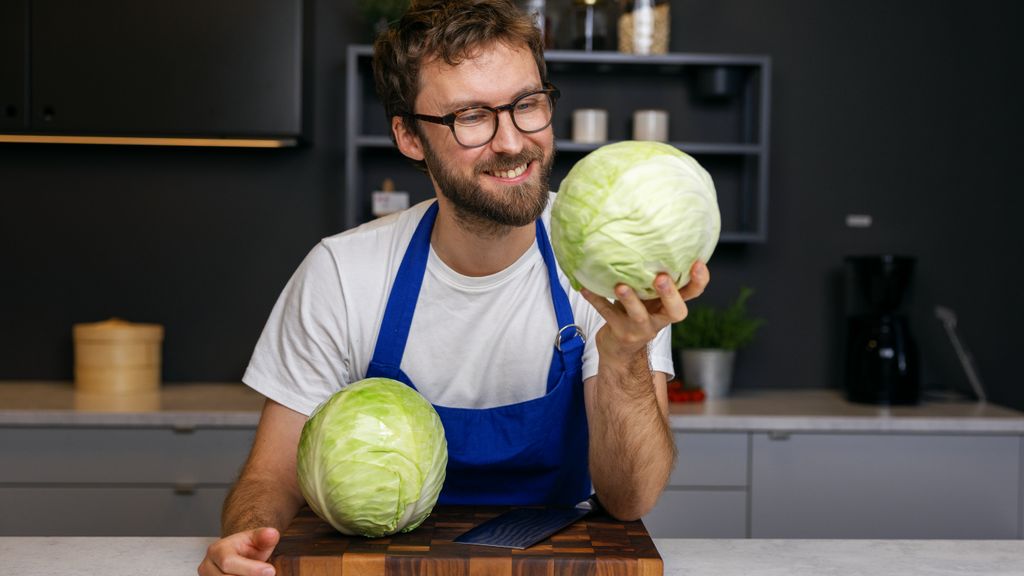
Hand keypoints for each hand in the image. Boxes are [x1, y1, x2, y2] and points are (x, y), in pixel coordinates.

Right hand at [198, 527, 279, 575]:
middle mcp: (207, 567)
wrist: (239, 556)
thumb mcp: (257, 539)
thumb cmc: (247, 548)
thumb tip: (271, 534)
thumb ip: (264, 537)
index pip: (228, 562)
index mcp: (217, 550)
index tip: (270, 571)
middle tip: (268, 575)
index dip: (251, 569)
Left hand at [580, 261, 709, 363]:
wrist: (619, 348)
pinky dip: (596, 299)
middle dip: (670, 294)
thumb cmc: (636, 313)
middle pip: (675, 311)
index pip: (693, 294)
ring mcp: (641, 328)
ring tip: (621, 286)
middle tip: (661, 277)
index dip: (699, 281)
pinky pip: (607, 313)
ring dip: (630, 300)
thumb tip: (645, 234)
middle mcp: (660, 318)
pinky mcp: (620, 332)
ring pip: (639, 315)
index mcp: (670, 305)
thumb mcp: (648, 295)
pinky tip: (585, 288)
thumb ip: (650, 275)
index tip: (698, 262)